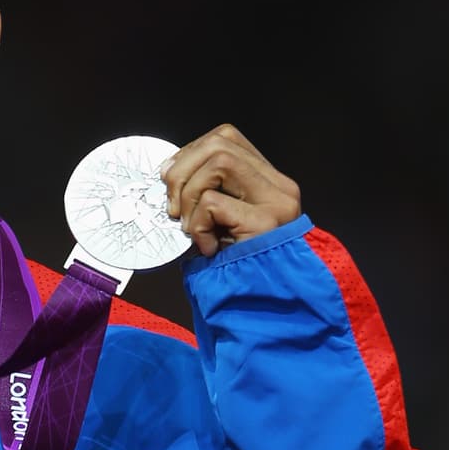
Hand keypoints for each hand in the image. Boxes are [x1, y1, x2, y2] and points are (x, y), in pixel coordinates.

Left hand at [160, 124, 300, 257]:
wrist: (263, 311)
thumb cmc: (238, 270)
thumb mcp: (223, 224)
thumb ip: (209, 194)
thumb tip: (168, 173)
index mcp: (271, 182)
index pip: (227, 138)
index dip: (191, 152)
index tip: (171, 180)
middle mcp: (280, 187)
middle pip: (220, 142)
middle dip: (182, 169)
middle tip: (172, 207)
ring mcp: (275, 203)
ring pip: (218, 161)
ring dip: (190, 194)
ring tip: (189, 228)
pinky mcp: (265, 223)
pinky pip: (212, 202)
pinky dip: (197, 224)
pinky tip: (206, 248)